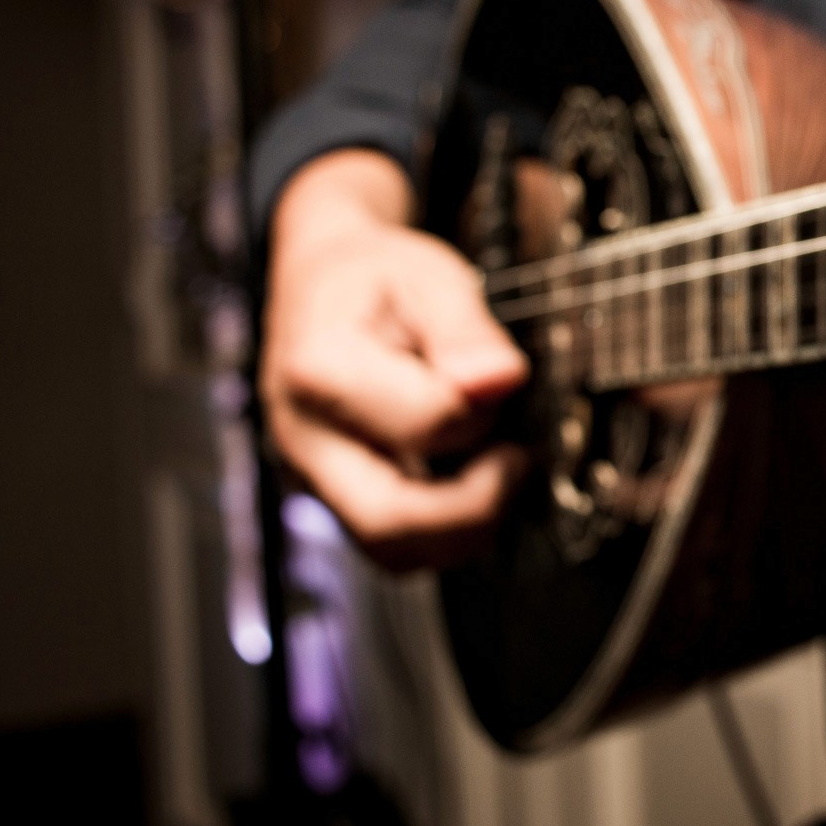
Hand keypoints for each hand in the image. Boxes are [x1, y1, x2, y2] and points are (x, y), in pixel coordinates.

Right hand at [261, 150, 528, 569]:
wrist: (323, 281)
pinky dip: (446, 526)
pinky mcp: (336, 495)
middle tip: (520, 461)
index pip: (421, 426)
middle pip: (388, 524)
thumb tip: (499, 381)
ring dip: (465, 527)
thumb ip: (466, 331)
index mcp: (320, 370)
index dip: (481, 411)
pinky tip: (477, 479)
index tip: (508, 381)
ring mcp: (314, 476)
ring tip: (503, 468)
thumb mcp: (429, 275)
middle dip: (476, 510)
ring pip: (392, 550)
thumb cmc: (376, 276)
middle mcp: (305, 438)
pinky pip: (395, 539)